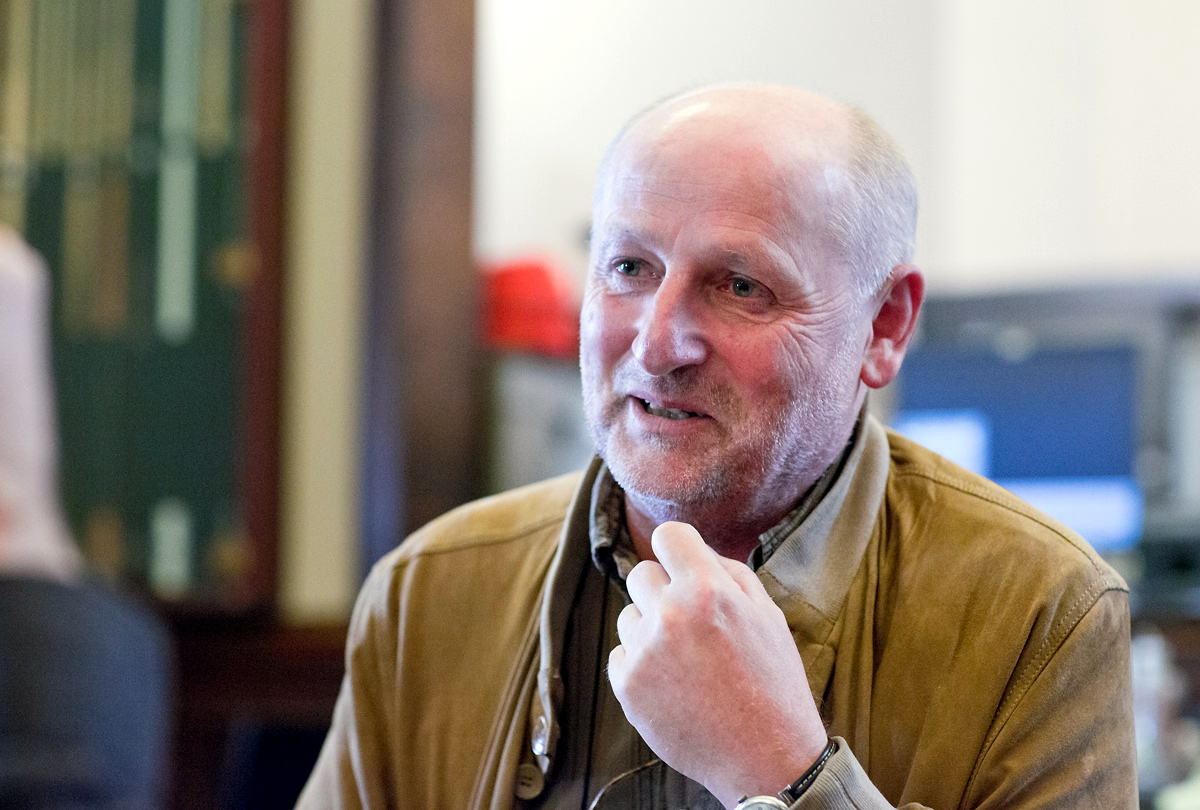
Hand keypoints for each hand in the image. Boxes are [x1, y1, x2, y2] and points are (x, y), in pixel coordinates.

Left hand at [607, 521, 827, 808]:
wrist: (765, 757)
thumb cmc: (772, 683)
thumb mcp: (767, 615)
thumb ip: (729, 573)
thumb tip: (697, 551)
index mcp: (708, 590)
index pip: (668, 535)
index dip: (678, 549)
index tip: (683, 564)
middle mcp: (670, 614)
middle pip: (641, 573)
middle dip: (663, 590)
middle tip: (692, 622)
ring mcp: (644, 651)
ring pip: (630, 615)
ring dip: (651, 629)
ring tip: (687, 661)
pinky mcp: (626, 685)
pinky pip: (621, 653)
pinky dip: (641, 664)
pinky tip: (673, 684)